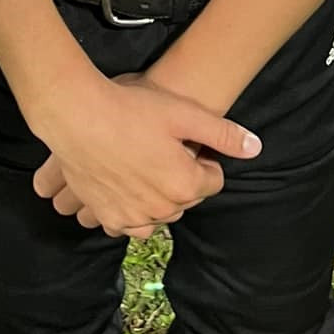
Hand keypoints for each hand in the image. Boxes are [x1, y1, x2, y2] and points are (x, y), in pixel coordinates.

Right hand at [32, 72, 238, 241]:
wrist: (78, 116)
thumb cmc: (131, 110)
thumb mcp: (183, 113)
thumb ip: (223, 134)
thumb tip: (255, 148)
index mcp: (185, 185)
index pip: (213, 180)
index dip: (204, 158)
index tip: (187, 141)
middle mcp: (162, 209)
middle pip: (187, 198)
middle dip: (182, 177)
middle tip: (164, 148)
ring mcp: (132, 216)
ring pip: (161, 214)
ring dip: (160, 197)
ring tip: (146, 165)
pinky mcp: (107, 216)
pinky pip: (130, 224)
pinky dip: (134, 210)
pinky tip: (127, 185)